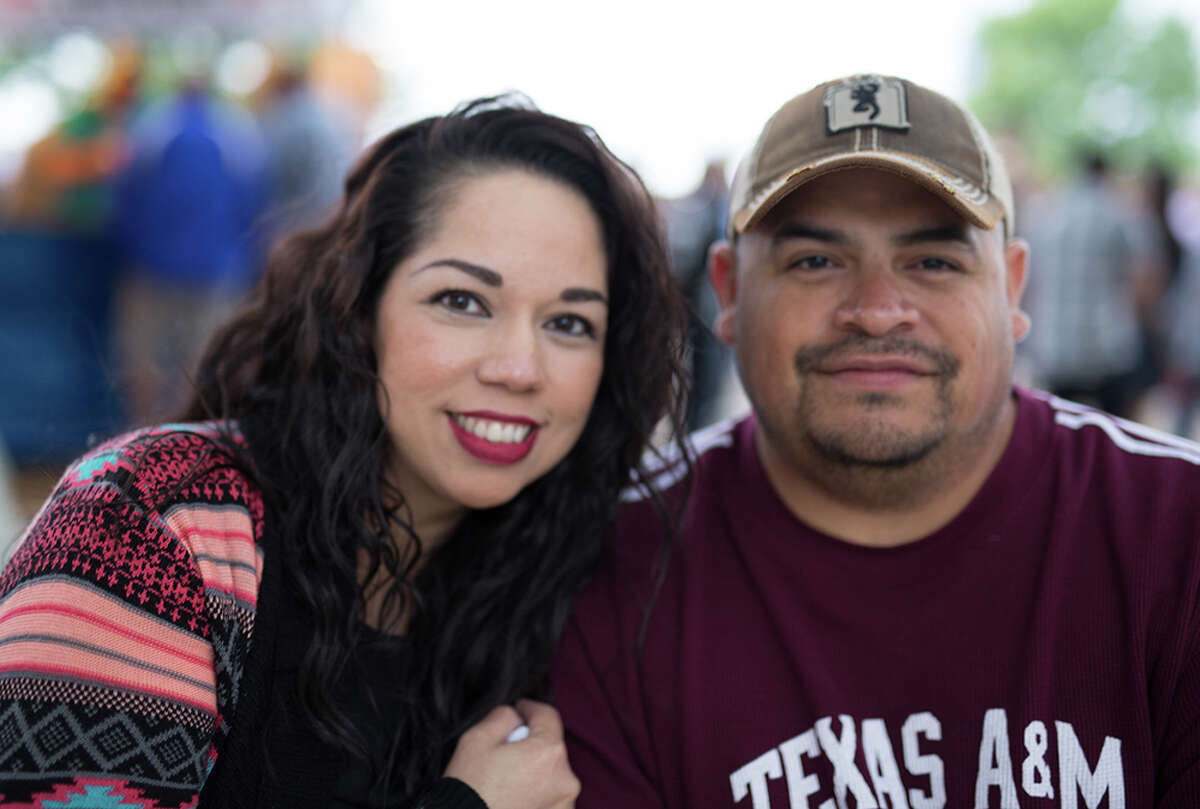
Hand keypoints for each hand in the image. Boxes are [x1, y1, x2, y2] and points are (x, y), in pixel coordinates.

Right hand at [443, 699, 579, 808]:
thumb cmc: (469, 789)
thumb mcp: (476, 739)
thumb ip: (503, 717)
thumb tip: (516, 718)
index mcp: (549, 753)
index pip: (548, 716)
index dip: (530, 709)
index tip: (518, 711)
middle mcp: (566, 780)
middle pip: (550, 748)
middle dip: (531, 745)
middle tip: (505, 753)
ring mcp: (565, 805)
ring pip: (552, 775)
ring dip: (535, 772)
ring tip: (506, 782)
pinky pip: (551, 799)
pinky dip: (537, 796)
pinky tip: (513, 800)